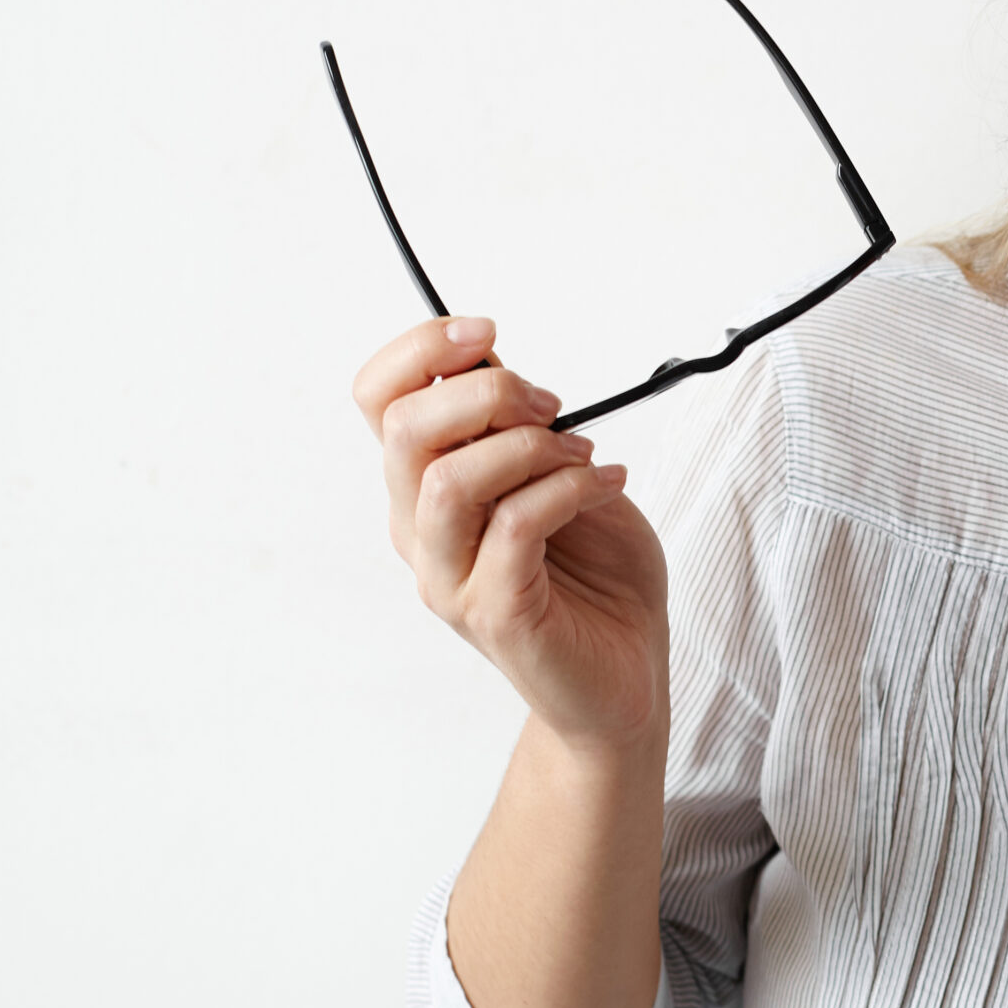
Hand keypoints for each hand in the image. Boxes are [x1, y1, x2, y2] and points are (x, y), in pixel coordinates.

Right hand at [352, 316, 669, 753]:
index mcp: (424, 488)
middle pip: (404, 431)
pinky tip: (609, 483)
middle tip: (552, 405)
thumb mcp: (560, 473)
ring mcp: (452, 578)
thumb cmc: (596, 575)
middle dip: (487, 393)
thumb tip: (494, 357)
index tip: (486, 333)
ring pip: (448, 482)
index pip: (378, 401)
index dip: (419, 350)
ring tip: (584, 454)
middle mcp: (422, 533)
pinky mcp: (495, 614)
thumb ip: (520, 425)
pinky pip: (515, 526)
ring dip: (528, 447)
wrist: (629, 674)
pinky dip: (569, 489)